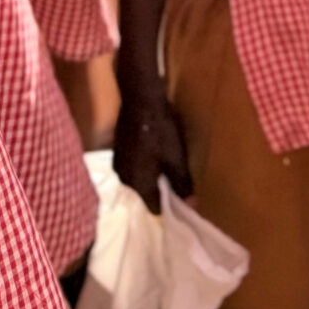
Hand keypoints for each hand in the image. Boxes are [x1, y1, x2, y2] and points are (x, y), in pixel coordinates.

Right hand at [111, 91, 192, 212]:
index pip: (154, 208)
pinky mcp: (117, 151)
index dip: (170, 206)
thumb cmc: (160, 131)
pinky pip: (133, 167)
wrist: (139, 100)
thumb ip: (182, 184)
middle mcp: (124, 179)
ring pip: (139, 180)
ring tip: (168, 164)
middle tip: (178, 179)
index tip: (182, 199)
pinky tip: (154, 153)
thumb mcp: (176, 158)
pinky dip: (144, 165)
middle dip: (161, 190)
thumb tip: (191, 206)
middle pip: (146, 194)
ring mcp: (118, 165)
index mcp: (138, 185)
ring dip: (152, 176)